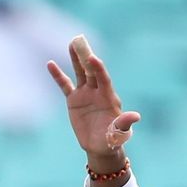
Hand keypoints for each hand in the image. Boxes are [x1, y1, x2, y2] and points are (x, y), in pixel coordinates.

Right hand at [46, 35, 139, 162]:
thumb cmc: (113, 139)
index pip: (103, 78)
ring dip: (75, 59)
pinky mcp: (74, 100)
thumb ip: (124, 122)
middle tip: (80, 41)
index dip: (98, 68)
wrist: (100, 146)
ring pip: (80, 73)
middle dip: (85, 57)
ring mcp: (85, 94)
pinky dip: (58, 75)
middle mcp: (97, 91)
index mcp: (108, 96)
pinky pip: (65, 85)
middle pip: (91, 71)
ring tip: (72, 43)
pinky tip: (50, 64)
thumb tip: (136, 116)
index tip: (92, 57)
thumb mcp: (119, 132)